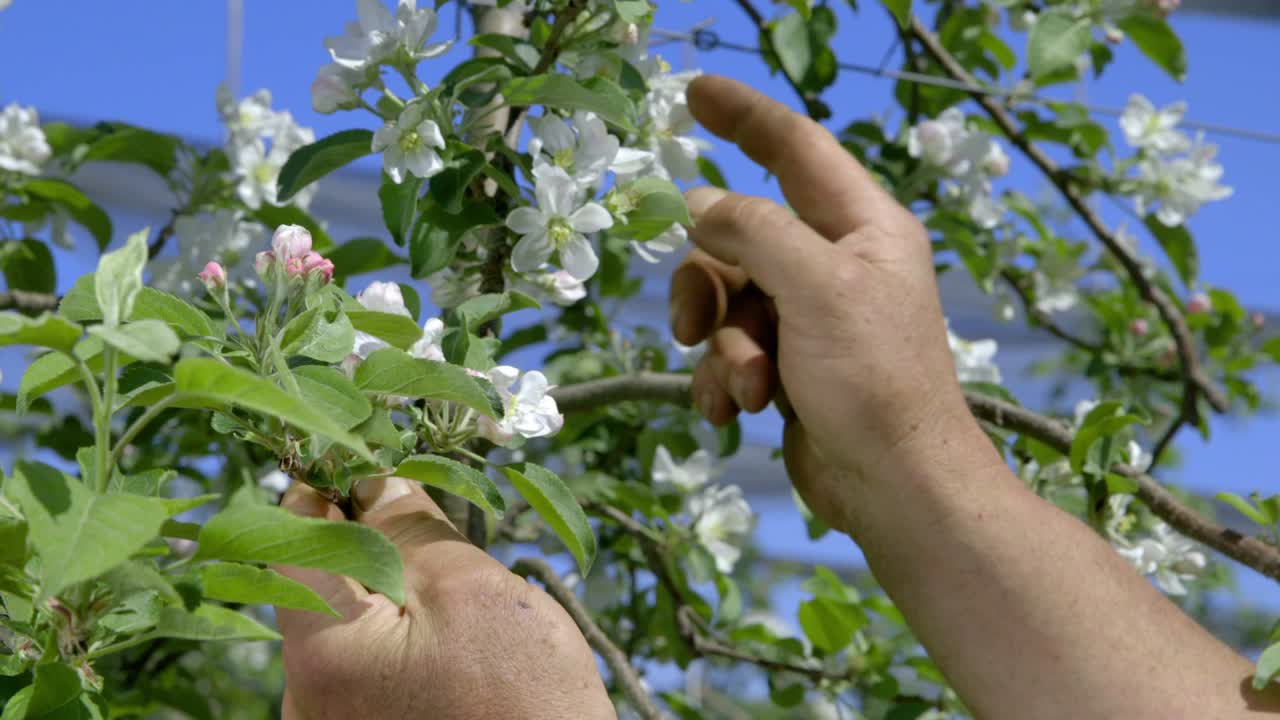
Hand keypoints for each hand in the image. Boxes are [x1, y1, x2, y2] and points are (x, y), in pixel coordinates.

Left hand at [273, 478, 614, 719]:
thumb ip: (409, 527)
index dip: (328, 482)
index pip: (287, 533)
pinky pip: (368, 655)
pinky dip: (402, 625)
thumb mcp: (470, 590)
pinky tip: (453, 631)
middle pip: (316, 576)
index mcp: (319, 650)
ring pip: (347, 615)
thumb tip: (374, 475)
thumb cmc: (525, 696)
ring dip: (391, 580)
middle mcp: (305, 693)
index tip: (372, 454)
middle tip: (430, 514)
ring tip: (455, 584)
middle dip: (367, 532)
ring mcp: (335, 718)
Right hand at [671, 75, 988, 533]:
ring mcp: (811, 318)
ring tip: (746, 388)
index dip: (745, 116)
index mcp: (862, 227)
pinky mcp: (789, 367)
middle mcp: (836, 264)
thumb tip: (701, 205)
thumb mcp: (817, 288)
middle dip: (708, 283)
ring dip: (721, 347)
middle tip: (693, 324)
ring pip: (727, 301)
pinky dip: (723, 380)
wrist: (894, 488)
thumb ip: (756, 232)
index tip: (693, 93)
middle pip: (740, 236)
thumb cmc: (872, 380)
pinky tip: (734, 413)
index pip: (796, 149)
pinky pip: (730, 350)